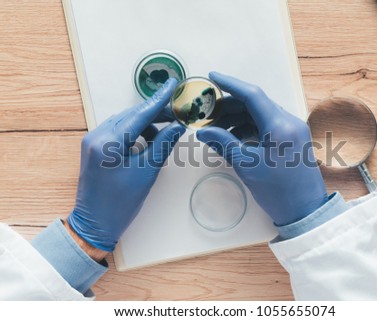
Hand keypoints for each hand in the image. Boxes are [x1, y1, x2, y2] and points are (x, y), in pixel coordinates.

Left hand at [67, 78, 184, 251]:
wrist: (95, 224)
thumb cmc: (120, 204)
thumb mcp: (146, 172)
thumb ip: (162, 145)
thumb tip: (177, 126)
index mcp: (108, 142)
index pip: (139, 114)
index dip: (159, 99)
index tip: (173, 84)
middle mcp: (96, 136)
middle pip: (131, 115)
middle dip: (155, 113)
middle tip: (177, 114)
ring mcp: (93, 141)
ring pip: (125, 122)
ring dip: (146, 124)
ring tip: (164, 134)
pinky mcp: (94, 148)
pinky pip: (118, 132)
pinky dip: (135, 133)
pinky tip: (148, 142)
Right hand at [197, 72, 327, 225]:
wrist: (305, 211)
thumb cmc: (277, 192)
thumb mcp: (247, 166)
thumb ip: (224, 143)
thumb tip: (203, 131)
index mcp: (280, 125)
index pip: (252, 95)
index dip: (230, 84)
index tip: (212, 77)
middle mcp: (289, 121)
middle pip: (255, 103)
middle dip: (229, 106)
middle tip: (207, 115)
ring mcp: (294, 129)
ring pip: (261, 114)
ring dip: (238, 118)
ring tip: (217, 130)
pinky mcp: (293, 138)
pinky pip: (268, 125)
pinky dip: (249, 128)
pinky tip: (233, 138)